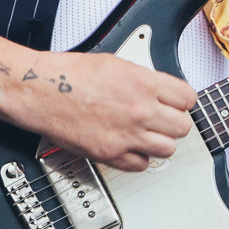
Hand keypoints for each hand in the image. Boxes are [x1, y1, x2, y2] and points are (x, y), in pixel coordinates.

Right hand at [8, 50, 197, 171]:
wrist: (41, 91)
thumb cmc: (69, 75)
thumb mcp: (117, 63)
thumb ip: (144, 79)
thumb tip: (162, 90)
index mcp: (144, 83)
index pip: (187, 98)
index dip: (183, 101)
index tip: (177, 104)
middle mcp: (140, 110)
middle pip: (182, 127)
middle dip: (174, 123)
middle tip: (164, 120)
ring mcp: (127, 135)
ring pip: (167, 149)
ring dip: (160, 143)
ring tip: (148, 135)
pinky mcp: (110, 154)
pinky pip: (141, 165)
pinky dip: (138, 158)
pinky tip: (130, 147)